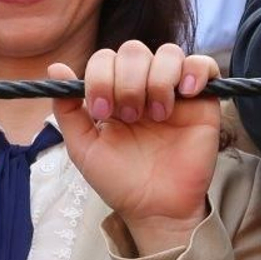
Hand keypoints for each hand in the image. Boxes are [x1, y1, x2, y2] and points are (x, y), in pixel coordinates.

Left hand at [50, 40, 219, 254]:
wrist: (156, 209)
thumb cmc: (119, 181)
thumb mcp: (83, 147)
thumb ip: (67, 109)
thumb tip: (55, 67)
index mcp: (114, 92)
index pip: (105, 58)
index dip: (100, 78)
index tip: (102, 112)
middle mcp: (143, 85)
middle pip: (134, 50)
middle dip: (127, 80)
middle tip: (130, 116)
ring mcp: (173, 91)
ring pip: (168, 53)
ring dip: (157, 79)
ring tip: (157, 114)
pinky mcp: (202, 101)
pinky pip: (204, 65)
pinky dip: (195, 70)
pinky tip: (185, 92)